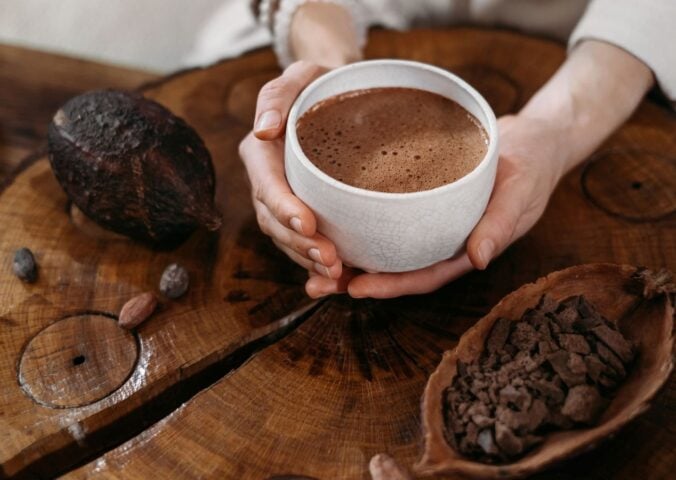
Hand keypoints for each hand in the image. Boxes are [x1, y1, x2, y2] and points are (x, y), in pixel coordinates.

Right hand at [239, 61, 344, 281]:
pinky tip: (339, 279)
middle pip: (274, 221)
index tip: (308, 224)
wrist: (337, 98)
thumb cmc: (320, 84)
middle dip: (299, 245)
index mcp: (261, 153)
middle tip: (331, 260)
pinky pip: (302, 244)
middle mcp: (266, 182)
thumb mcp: (300, 76)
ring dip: (308, 261)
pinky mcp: (301, 214)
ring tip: (337, 275)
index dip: (283, 207)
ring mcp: (282, 202)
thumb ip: (277, 95)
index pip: (266, 184)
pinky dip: (316, 264)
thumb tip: (264, 130)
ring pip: (287, 240)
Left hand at [306, 114, 566, 298]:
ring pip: (385, 245)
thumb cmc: (531, 166)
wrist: (532, 140)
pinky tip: (329, 218)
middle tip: (315, 284)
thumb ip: (501, 224)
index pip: (423, 275)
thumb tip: (479, 259)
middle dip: (356, 279)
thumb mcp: (521, 191)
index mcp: (465, 248)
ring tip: (308, 257)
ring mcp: (429, 221)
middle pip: (395, 267)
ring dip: (349, 254)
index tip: (354, 288)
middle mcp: (441, 240)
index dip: (390, 285)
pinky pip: (387, 215)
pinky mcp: (419, 199)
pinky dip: (359, 220)